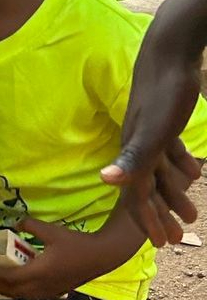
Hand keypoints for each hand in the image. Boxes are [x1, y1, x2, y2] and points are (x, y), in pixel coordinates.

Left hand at [0, 218, 109, 299]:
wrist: (102, 256)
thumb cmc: (76, 243)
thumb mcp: (51, 231)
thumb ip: (30, 225)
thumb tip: (15, 223)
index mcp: (38, 272)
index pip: (8, 278)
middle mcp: (41, 286)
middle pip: (11, 291)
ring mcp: (49, 291)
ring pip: (21, 296)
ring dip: (5, 289)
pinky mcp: (56, 292)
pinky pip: (31, 296)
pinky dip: (18, 291)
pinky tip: (16, 281)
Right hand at [101, 44, 202, 244]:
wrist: (169, 54)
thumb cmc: (164, 94)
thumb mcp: (152, 131)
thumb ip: (131, 158)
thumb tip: (106, 181)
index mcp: (135, 154)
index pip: (138, 197)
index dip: (149, 222)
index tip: (162, 245)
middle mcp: (139, 148)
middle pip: (149, 190)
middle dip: (163, 216)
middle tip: (179, 238)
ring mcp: (150, 135)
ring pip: (161, 174)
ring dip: (174, 195)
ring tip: (191, 215)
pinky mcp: (164, 121)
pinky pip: (169, 153)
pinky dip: (180, 167)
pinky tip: (194, 173)